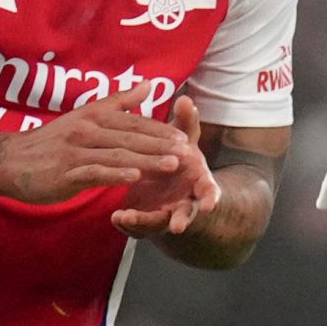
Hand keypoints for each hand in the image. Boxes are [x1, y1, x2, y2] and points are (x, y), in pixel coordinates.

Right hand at [0, 85, 201, 204]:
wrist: (10, 159)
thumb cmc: (52, 140)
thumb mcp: (85, 115)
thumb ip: (120, 102)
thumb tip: (150, 84)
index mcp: (95, 116)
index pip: (135, 122)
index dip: (160, 131)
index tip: (185, 138)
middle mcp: (87, 130)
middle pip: (131, 137)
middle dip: (161, 145)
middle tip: (188, 153)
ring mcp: (76, 151)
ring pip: (118, 154)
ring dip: (147, 160)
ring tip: (171, 165)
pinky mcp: (66, 172)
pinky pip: (94, 172)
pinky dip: (115, 174)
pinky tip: (134, 177)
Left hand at [109, 95, 222, 244]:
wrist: (168, 187)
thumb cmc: (178, 159)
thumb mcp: (184, 141)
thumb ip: (185, 122)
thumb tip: (184, 99)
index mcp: (198, 183)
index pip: (209, 192)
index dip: (210, 198)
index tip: (209, 205)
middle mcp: (185, 202)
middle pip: (187, 214)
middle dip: (183, 220)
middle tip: (178, 226)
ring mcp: (166, 215)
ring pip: (158, 223)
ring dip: (145, 221)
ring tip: (128, 216)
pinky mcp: (146, 222)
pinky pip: (138, 226)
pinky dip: (128, 223)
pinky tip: (116, 216)